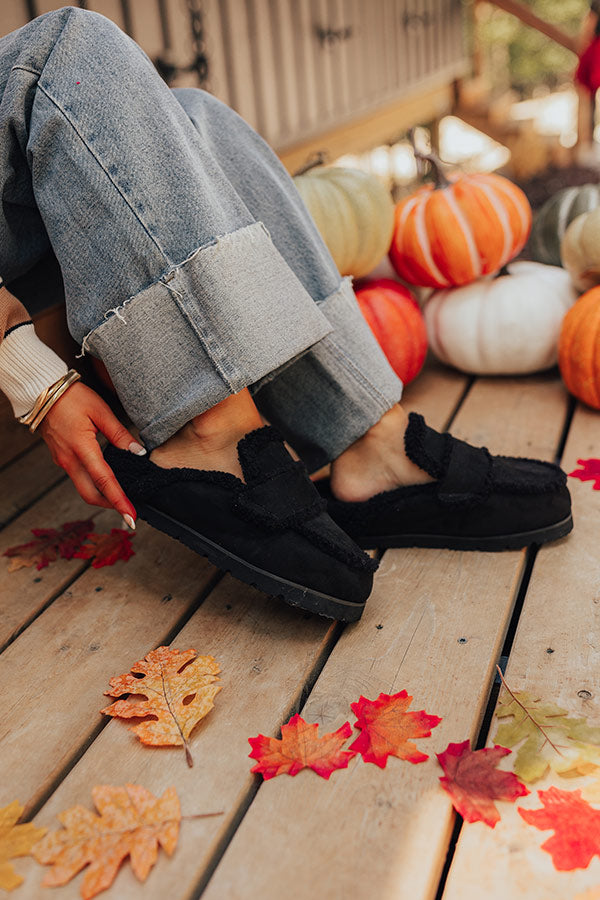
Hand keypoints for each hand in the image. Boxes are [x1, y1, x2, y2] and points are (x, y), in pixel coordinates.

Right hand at [39, 382, 141, 525]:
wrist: (43, 391)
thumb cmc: (72, 397)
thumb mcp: (101, 412)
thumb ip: (120, 435)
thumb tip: (138, 453)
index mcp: (81, 448)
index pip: (104, 482)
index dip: (119, 501)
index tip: (131, 516)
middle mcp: (69, 460)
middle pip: (90, 495)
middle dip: (111, 505)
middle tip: (130, 510)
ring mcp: (62, 460)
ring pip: (83, 487)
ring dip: (102, 495)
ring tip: (123, 496)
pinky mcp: (61, 458)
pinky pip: (78, 477)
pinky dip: (94, 483)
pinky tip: (107, 479)